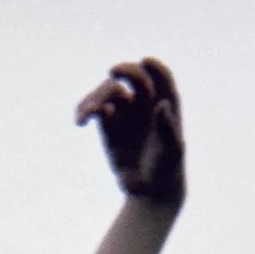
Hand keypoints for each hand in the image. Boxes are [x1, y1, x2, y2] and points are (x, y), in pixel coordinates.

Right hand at [73, 57, 185, 205]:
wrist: (149, 190)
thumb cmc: (167, 169)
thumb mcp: (172, 150)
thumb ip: (167, 127)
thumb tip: (161, 105)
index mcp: (165, 100)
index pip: (161, 75)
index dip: (154, 67)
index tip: (146, 62)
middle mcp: (144, 101)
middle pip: (133, 77)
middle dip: (124, 72)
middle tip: (113, 72)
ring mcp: (124, 111)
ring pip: (109, 91)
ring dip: (98, 95)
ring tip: (91, 112)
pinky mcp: (107, 124)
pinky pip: (94, 109)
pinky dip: (86, 110)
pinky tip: (82, 120)